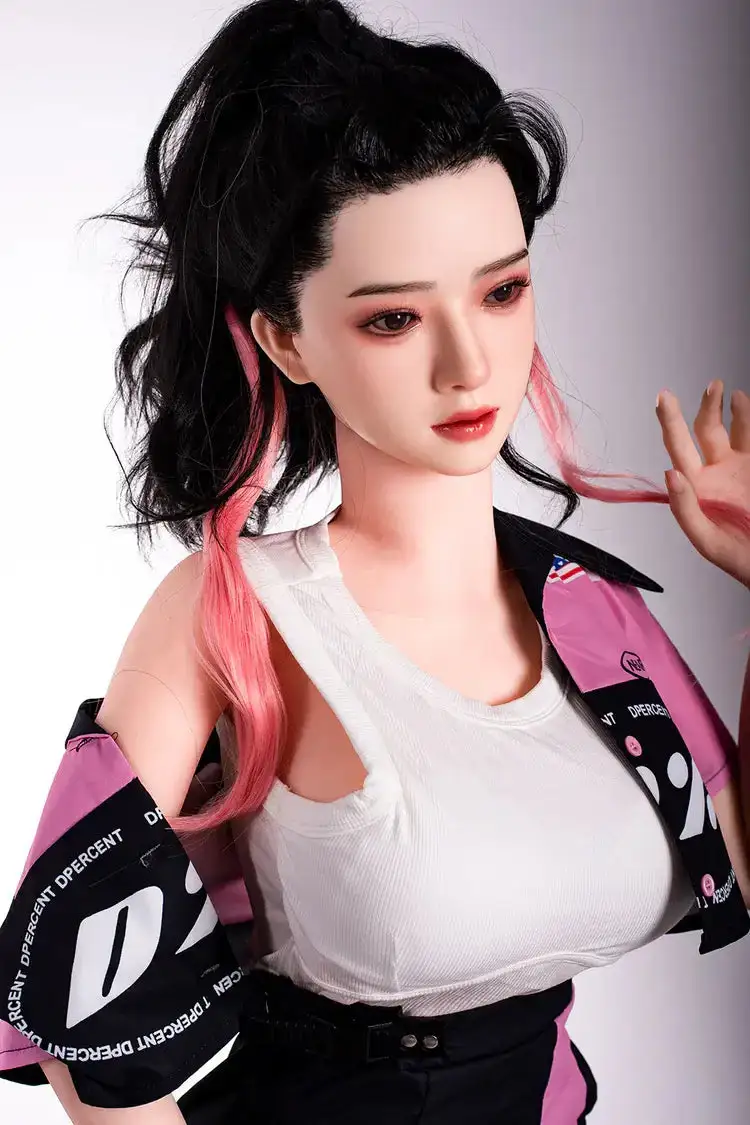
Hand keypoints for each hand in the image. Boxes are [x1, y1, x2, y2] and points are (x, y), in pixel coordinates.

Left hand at [655, 380, 749, 588]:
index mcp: (696, 488)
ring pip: (736, 429)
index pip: (678, 448)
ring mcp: (742, 468)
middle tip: (712, 386)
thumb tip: (670, 474)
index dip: (670, 422)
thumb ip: (686, 509)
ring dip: (734, 410)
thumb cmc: (741, 559)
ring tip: (731, 394)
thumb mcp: (708, 542)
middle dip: (706, 407)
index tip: (663, 398)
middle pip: (706, 431)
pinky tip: (744, 406)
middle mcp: (718, 473)